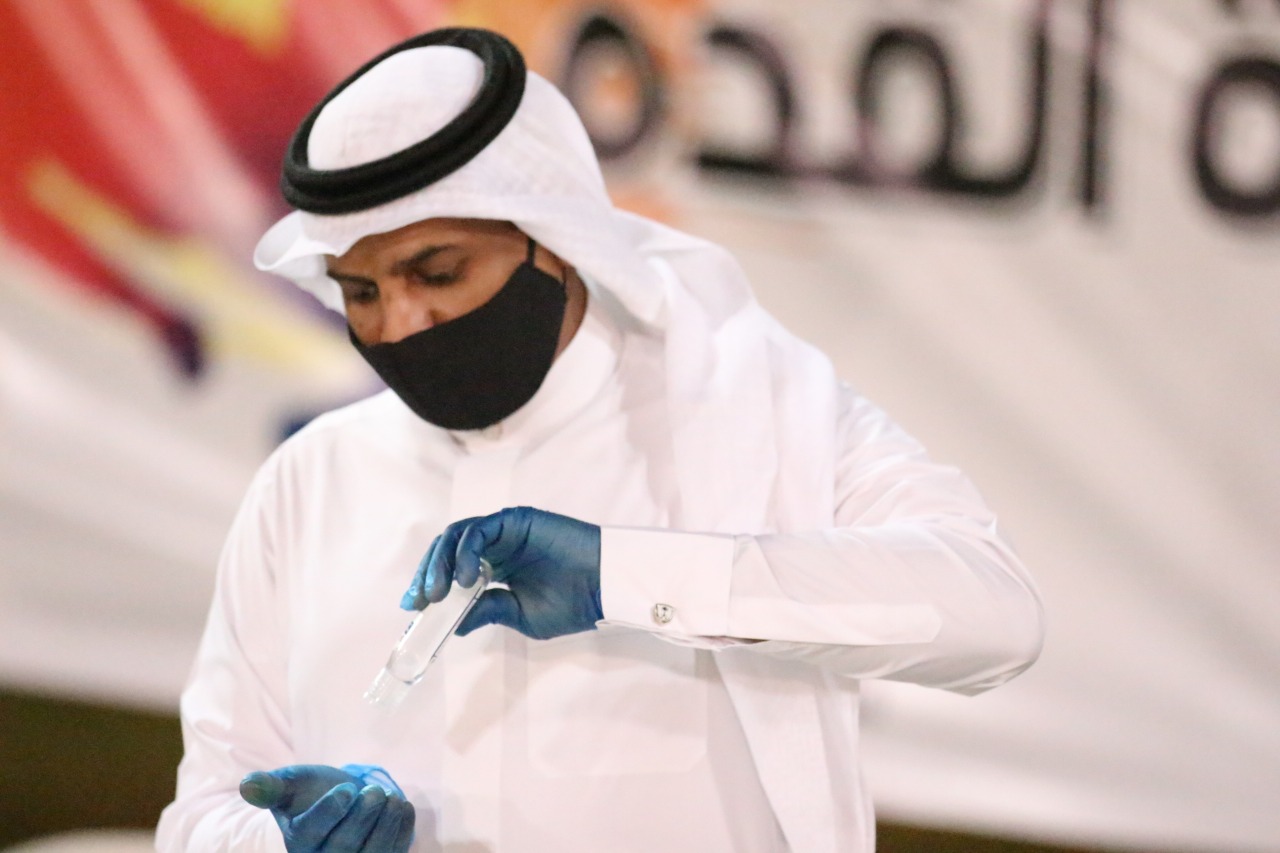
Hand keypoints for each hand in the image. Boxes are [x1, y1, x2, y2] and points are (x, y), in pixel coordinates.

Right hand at [239, 764, 414, 851]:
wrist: (343, 799)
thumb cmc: (311, 792)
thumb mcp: (291, 784)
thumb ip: (272, 786)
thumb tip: (247, 785)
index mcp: (299, 841)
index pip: (312, 833)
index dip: (331, 812)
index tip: (348, 789)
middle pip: (343, 847)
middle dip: (362, 818)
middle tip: (374, 792)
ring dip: (385, 827)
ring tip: (392, 799)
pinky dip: (401, 833)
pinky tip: (403, 808)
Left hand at [400, 506, 601, 639]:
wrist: (603, 587)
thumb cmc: (572, 603)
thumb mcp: (521, 616)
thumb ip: (487, 611)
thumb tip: (453, 622)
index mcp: (496, 569)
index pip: (451, 571)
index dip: (428, 586)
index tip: (414, 608)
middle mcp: (496, 546)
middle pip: (447, 551)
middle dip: (427, 574)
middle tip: (421, 600)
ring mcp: (504, 530)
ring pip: (457, 537)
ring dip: (442, 563)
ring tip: (440, 592)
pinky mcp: (515, 518)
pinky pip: (478, 531)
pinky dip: (465, 551)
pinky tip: (466, 577)